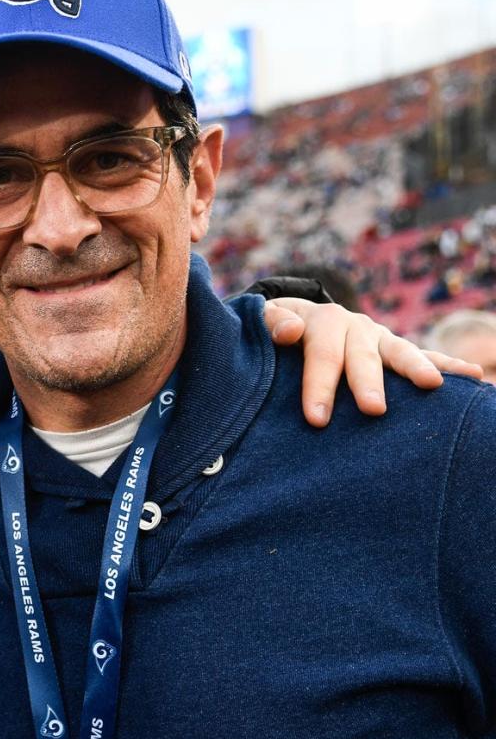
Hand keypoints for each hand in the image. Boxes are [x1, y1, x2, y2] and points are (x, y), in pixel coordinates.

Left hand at [262, 298, 483, 426]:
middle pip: (362, 356)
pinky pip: (425, 357)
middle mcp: (355, 328)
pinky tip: (475, 378)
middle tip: (374, 410)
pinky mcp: (394, 351)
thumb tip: (289, 330)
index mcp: (322, 321)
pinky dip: (448, 366)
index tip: (316, 419)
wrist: (294, 318)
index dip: (318, 385)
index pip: (321, 354)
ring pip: (400, 353)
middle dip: (368, 383)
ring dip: (416, 369)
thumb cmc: (274, 331)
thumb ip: (270, 323)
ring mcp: (379, 339)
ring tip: (434, 386)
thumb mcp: (263, 321)